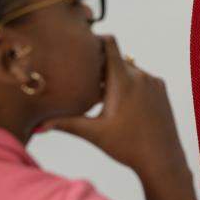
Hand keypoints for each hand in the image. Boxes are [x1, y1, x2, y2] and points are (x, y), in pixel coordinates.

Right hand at [41, 36, 187, 178]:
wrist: (162, 160)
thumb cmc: (127, 147)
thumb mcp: (94, 133)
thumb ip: (66, 123)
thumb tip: (37, 126)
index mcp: (123, 80)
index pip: (110, 44)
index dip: (96, 40)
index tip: (83, 46)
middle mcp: (141, 75)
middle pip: (116, 59)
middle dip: (102, 67)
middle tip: (86, 81)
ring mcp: (154, 82)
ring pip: (130, 69)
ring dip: (116, 78)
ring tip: (103, 96)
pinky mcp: (162, 90)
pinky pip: (143, 79)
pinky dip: (131, 85)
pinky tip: (122, 105)